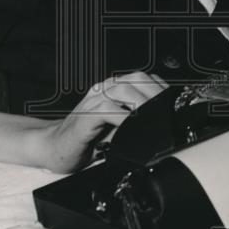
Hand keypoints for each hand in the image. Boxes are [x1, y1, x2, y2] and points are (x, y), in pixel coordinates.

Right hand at [35, 71, 167, 172]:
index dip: (160, 90)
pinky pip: (106, 110)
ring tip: (154, 122)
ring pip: (123, 90)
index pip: (144, 79)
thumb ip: (136, 124)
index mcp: (112, 90)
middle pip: (136, 80)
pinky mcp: (84, 117)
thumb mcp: (118, 131)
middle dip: (155, 96)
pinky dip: (123, 119)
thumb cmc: (86, 141)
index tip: (174, 106)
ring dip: (143, 105)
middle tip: (167, 117)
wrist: (54, 149)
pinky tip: (133, 129)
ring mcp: (92, 101)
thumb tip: (162, 128)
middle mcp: (103, 91)